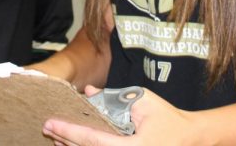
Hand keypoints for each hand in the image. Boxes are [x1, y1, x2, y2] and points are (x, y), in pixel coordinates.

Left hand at [42, 86, 206, 145]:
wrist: (189, 138)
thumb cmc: (168, 118)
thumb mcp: (143, 100)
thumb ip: (114, 97)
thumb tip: (88, 93)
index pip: (94, 140)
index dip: (70, 132)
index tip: (51, 123)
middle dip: (65, 140)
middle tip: (46, 128)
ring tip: (55, 138)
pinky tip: (72, 145)